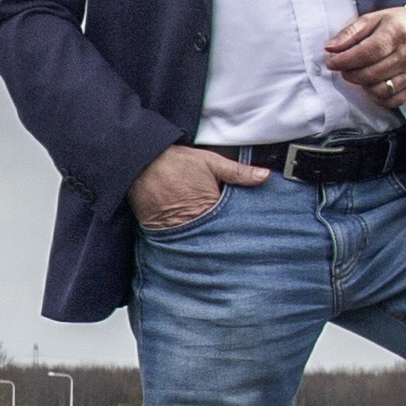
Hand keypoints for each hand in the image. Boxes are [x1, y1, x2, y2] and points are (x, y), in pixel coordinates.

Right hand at [133, 140, 271, 231]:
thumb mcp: (211, 162)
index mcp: (210, 207)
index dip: (237, 226)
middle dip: (223, 238)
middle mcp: (194, 222)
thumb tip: (265, 176)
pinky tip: (189, 237)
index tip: (246, 230)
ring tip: (211, 241)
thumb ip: (239, 172)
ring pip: (197, 242)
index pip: (231, 225)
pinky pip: (178, 241)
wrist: (140, 164)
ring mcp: (176, 229)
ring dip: (204, 242)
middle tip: (233, 243)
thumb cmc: (176, 162)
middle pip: (215, 237)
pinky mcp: (161, 233)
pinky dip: (185, 240)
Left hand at [317, 2, 405, 109]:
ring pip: (381, 90)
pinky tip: (373, 85)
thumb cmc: (398, 24)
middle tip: (344, 69)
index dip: (345, 61)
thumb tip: (329, 48)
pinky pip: (393, 101)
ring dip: (363, 86)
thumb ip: (350, 33)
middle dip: (350, 74)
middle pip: (371, 74)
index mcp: (396, 33)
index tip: (331, 63)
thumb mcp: (373, 19)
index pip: (366, 52)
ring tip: (361, 75)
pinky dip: (378, 97)